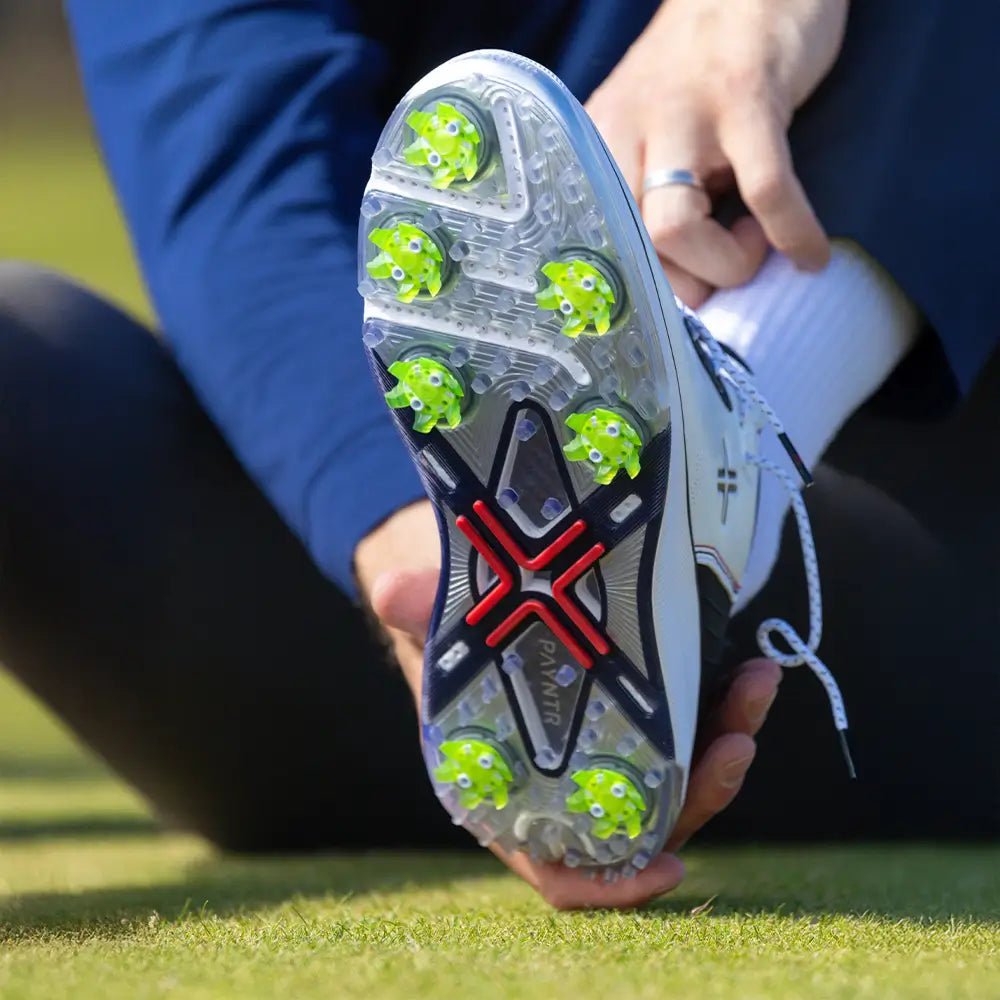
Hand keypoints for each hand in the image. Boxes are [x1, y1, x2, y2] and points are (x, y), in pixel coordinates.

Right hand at [357, 501, 781, 908]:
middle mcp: (572, 784)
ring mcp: (614, 748)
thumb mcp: (433, 622)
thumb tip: (393, 592)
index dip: (612, 883)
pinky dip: (726, 704)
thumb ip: (418, 613)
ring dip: (728, 737)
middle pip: (645, 819)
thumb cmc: (449, 630)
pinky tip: (748, 664)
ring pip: (683, 775)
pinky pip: (695, 726)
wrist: (476, 596)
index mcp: (512, 791)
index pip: (560, 866)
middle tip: (734, 741)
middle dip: (700, 790)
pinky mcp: (646, 710)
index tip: (667, 869)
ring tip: (754, 683)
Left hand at [586, 0, 847, 305]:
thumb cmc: (701, 72)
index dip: (638, 295)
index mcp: (597, 148)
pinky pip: (765, 192)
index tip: (677, 307)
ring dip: (725, 265)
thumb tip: (678, 285)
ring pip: (674, 228)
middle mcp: (625, 132)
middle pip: (631, 245)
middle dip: (685, 287)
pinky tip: (811, 254)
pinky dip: (793, 236)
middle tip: (722, 278)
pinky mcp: (744, 98)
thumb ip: (646, 192)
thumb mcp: (649, 131)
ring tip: (755, 249)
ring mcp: (682, 113)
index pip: (596, 244)